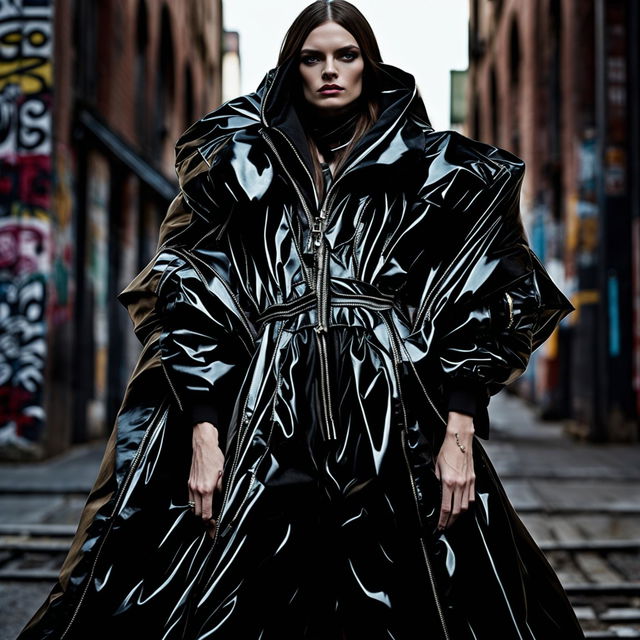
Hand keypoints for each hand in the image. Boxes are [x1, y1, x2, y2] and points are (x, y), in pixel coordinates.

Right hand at [189, 422, 224, 535]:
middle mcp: (196, 489)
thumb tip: (222, 500)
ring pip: (192, 507)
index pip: (205, 513)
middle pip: (197, 513)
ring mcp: (191, 485)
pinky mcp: (189, 482)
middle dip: (204, 520)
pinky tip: (202, 502)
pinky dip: (195, 503)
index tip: (215, 526)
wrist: (203, 445)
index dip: (211, 523)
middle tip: (212, 524)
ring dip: (199, 512)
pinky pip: (190, 498)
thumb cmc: (214, 457)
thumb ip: (222, 489)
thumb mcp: (224, 474)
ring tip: (208, 514)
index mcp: (206, 489)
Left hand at [434, 411, 475, 529]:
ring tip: (452, 520)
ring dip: (459, 516)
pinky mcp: (474, 480)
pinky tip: (463, 508)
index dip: (442, 520)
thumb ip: (437, 480)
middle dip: (451, 522)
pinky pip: (472, 498)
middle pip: (457, 511)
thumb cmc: (447, 450)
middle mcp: (460, 485)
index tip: (439, 526)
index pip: (446, 508)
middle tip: (445, 527)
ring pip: (466, 506)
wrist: (460, 439)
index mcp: (448, 482)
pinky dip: (467, 506)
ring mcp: (468, 483)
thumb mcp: (436, 466)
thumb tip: (437, 491)